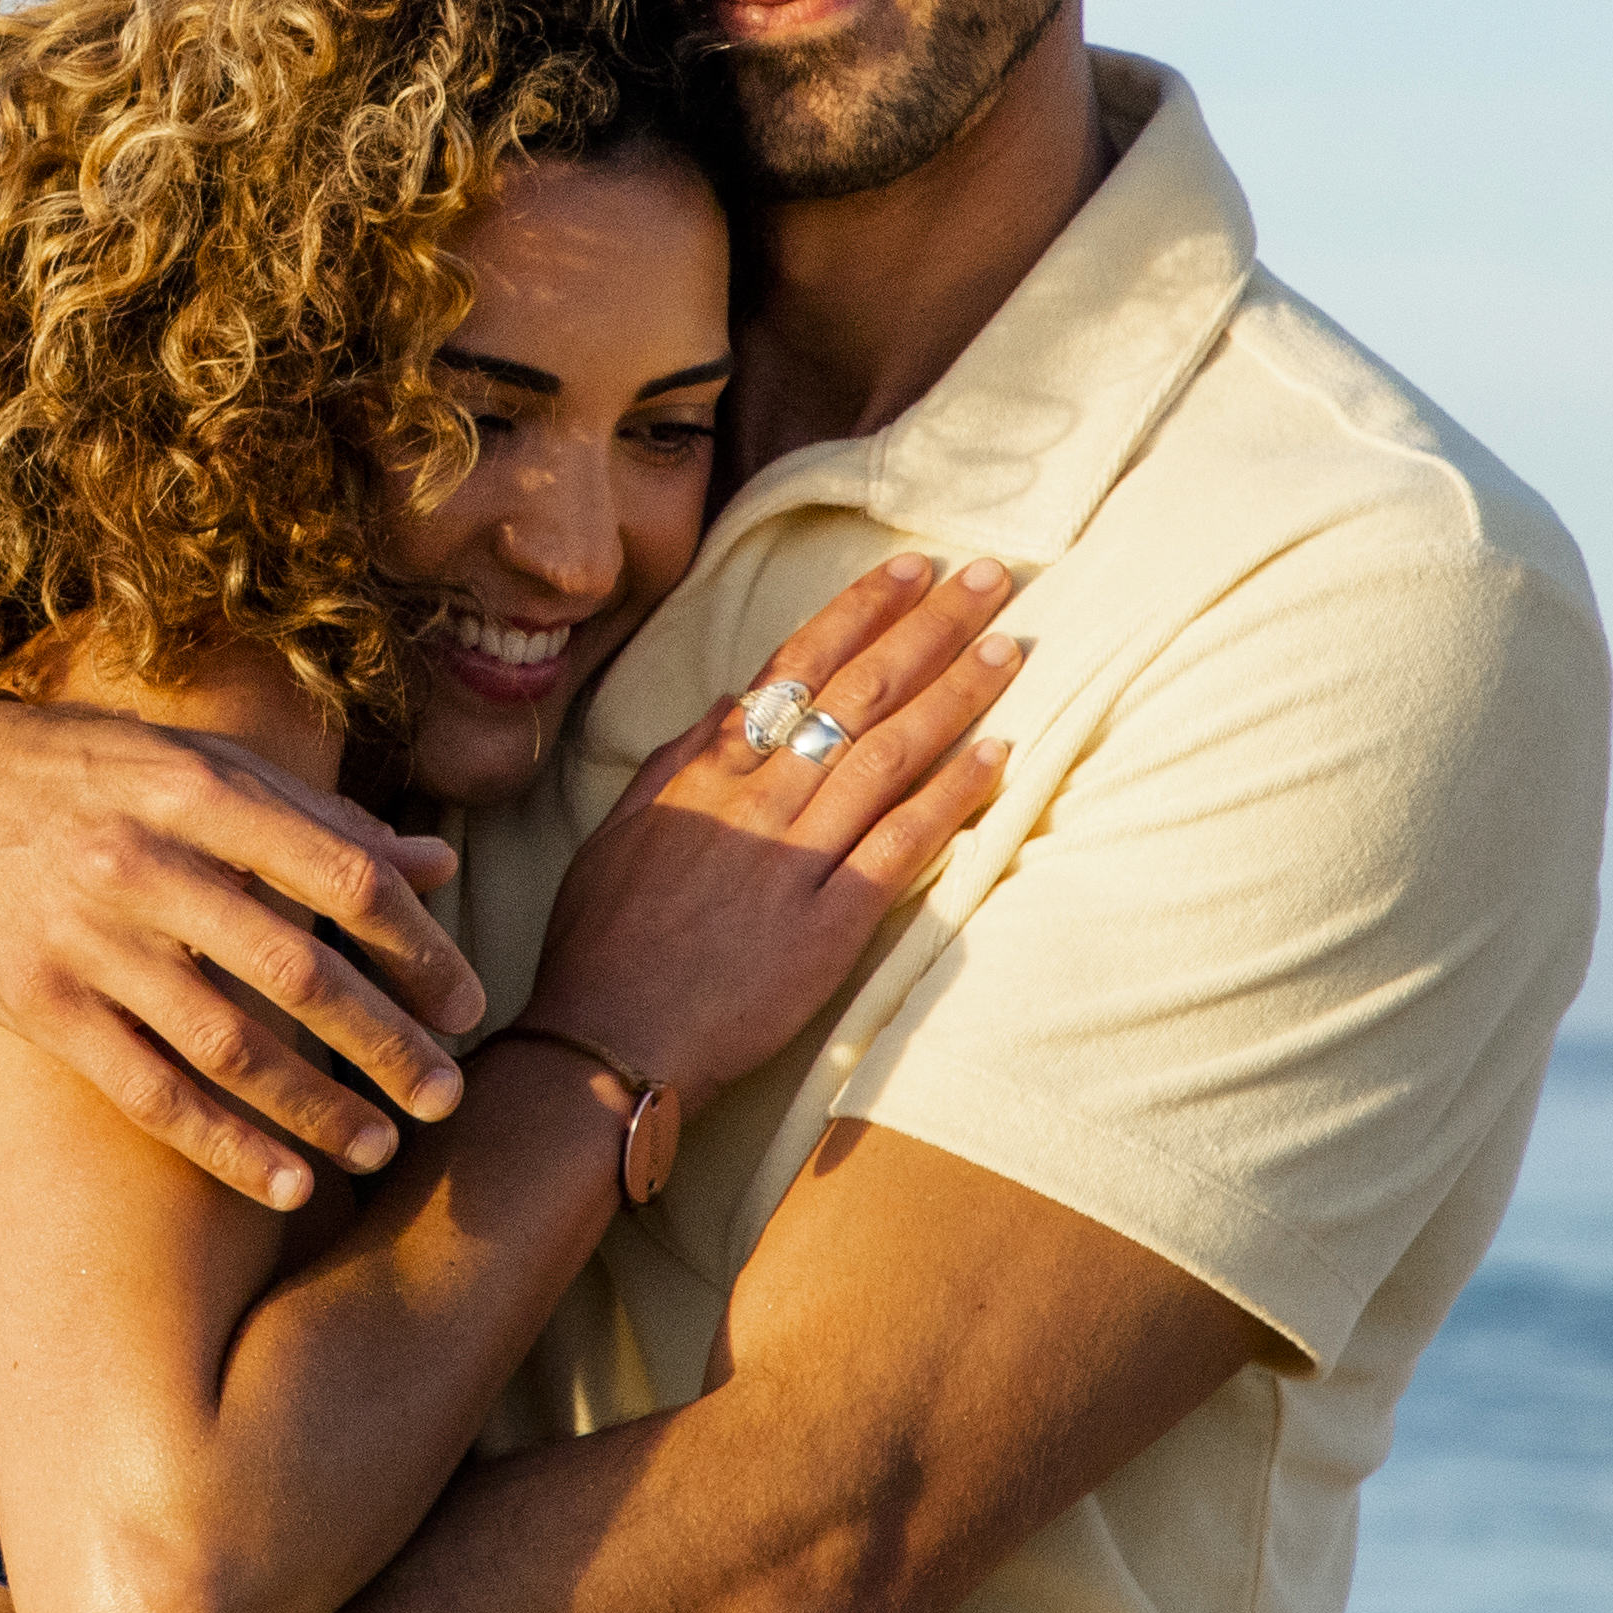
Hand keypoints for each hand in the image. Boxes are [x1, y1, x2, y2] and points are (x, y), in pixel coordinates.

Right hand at [0, 701, 480, 1211]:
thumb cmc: (80, 771)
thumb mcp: (195, 764)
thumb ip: (317, 818)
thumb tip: (437, 865)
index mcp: (200, 791)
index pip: (342, 876)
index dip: (419, 949)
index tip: (465, 1004)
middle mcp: (146, 864)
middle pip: (299, 971)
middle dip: (388, 1043)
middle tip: (447, 1094)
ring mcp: (88, 940)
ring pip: (229, 1045)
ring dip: (318, 1107)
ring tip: (381, 1148)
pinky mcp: (40, 1004)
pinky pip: (148, 1091)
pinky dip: (226, 1146)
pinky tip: (287, 1185)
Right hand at [528, 556, 1026, 1112]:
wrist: (609, 1042)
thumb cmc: (604, 943)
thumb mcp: (621, 832)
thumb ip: (678, 762)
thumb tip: (732, 703)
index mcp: (705, 772)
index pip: (796, 667)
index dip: (861, 611)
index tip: (913, 570)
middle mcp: (755, 801)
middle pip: (856, 693)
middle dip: (929, 629)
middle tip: (989, 581)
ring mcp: (793, 861)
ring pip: (887, 756)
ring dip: (954, 696)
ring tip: (1008, 650)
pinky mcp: (826, 926)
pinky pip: (900, 848)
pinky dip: (950, 798)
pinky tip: (998, 758)